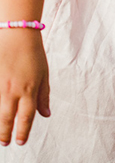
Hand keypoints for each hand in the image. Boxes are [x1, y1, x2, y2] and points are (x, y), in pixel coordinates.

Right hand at [0, 29, 49, 146]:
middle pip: (8, 117)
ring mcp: (0, 86)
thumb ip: (43, 96)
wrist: (17, 36)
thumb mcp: (44, 75)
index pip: (26, 116)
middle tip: (5, 143)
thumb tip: (46, 115)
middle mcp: (13, 90)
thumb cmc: (33, 55)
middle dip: (6, 133)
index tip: (20, 142)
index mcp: (29, 89)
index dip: (23, 131)